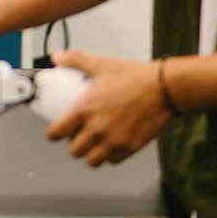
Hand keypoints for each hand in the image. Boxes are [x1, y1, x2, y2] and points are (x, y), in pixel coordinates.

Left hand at [44, 50, 171, 166]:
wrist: (163, 87)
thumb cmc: (133, 76)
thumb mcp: (100, 64)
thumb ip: (75, 60)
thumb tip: (56, 57)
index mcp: (84, 110)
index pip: (56, 133)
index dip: (53, 134)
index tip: (56, 132)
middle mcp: (96, 129)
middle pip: (74, 150)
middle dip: (74, 144)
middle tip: (79, 135)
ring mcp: (113, 141)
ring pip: (92, 161)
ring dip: (91, 154)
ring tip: (94, 144)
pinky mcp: (129, 148)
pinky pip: (112, 161)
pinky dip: (109, 156)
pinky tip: (111, 145)